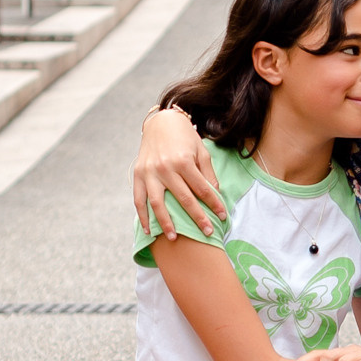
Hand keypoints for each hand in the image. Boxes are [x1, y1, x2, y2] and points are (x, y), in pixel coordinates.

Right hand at [134, 108, 226, 237]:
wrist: (160, 122)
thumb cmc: (184, 137)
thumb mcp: (201, 150)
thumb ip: (207, 172)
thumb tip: (215, 193)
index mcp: (184, 161)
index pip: (202, 188)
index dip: (214, 203)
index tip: (222, 216)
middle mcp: (166, 168)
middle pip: (184, 199)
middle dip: (198, 218)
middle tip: (208, 233)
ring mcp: (150, 172)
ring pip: (158, 203)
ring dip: (166, 223)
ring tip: (175, 238)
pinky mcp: (138, 175)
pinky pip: (139, 199)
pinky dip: (142, 216)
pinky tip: (148, 230)